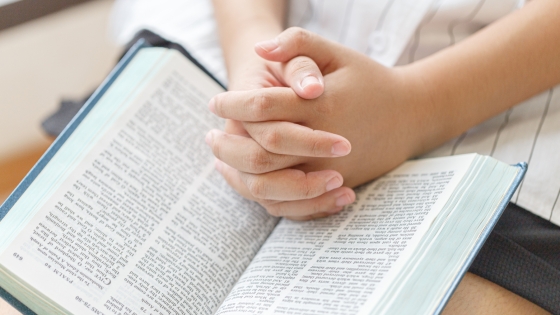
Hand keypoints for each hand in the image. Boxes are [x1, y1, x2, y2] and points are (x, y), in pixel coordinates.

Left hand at [207, 28, 428, 218]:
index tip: (214, 102)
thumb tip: (260, 49)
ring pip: (269, 186)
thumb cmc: (370, 81)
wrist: (410, 116)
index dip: (232, 104)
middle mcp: (322, 144)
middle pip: (259, 154)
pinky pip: (288, 204)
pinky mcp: (333, 188)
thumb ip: (298, 45)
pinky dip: (260, 195)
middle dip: (226, 145)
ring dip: (236, 173)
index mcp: (321, 106)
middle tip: (208, 135)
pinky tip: (245, 179)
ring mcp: (328, 172)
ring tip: (219, 159)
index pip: (262, 107)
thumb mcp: (338, 54)